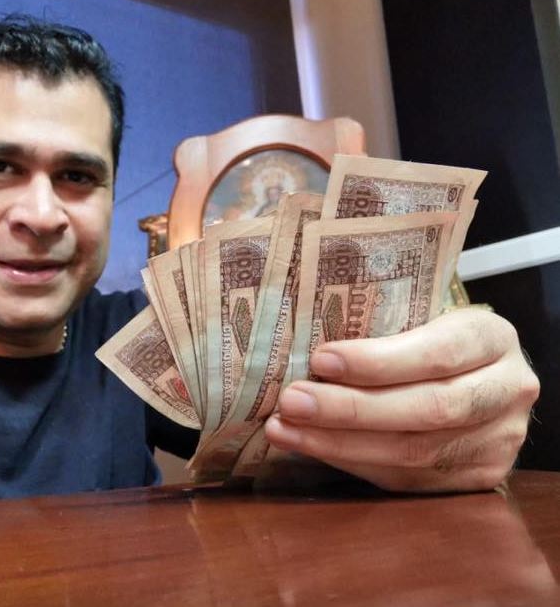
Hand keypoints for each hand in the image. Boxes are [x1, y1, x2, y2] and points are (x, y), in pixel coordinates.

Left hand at [264, 308, 539, 491]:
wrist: (478, 376)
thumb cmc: (429, 335)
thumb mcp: (419, 315)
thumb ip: (378, 325)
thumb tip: (297, 342)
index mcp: (492, 337)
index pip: (437, 353)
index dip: (378, 361)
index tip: (320, 359)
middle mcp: (508, 390)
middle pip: (428, 409)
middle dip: (350, 410)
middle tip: (291, 401)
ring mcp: (499, 440)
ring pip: (415, 452)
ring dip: (338, 444)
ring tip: (285, 429)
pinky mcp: (480, 477)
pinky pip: (408, 479)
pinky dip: (352, 463)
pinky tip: (312, 448)